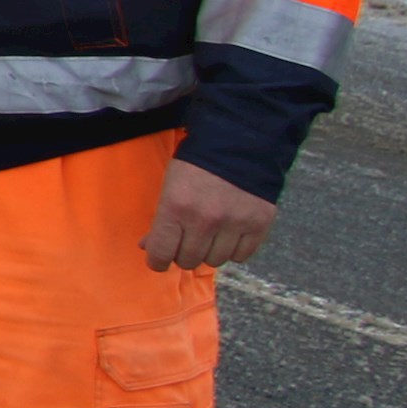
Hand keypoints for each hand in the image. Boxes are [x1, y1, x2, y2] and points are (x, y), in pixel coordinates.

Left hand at [142, 160, 274, 272]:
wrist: (239, 145)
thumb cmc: (196, 167)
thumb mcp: (170, 187)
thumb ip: (160, 220)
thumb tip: (148, 247)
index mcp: (176, 207)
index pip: (161, 254)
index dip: (157, 261)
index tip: (159, 259)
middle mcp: (205, 220)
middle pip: (189, 261)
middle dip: (184, 253)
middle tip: (187, 239)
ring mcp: (234, 223)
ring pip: (215, 261)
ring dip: (210, 251)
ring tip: (211, 233)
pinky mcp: (258, 225)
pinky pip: (241, 256)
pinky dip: (234, 249)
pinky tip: (230, 233)